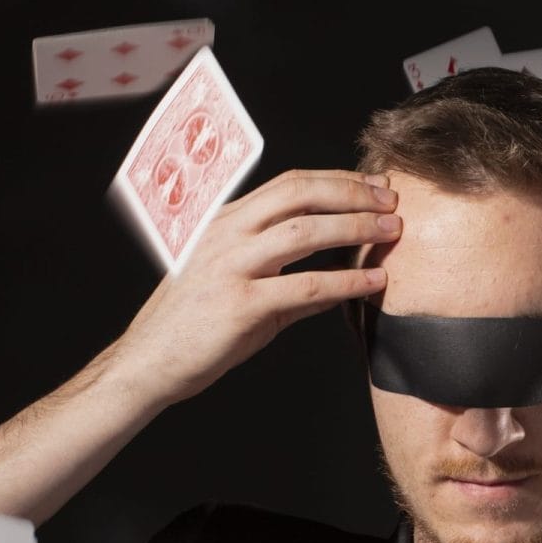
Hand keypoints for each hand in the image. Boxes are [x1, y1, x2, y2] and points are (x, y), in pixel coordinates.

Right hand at [113, 168, 398, 405]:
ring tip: (392, 231)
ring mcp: (232, 267)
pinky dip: (347, 281)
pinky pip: (306, 286)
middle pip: (300, 194)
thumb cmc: (193, 328)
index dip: (336, 180)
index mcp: (226, 223)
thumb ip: (289, 282)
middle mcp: (228, 235)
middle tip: (392, 200)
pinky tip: (374, 282)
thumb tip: (340, 281)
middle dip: (352, 193)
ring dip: (356, 227)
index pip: (289, 184)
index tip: (372, 185)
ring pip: (305, 231)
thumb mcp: (240, 289)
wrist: (148, 362)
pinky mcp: (241, 305)